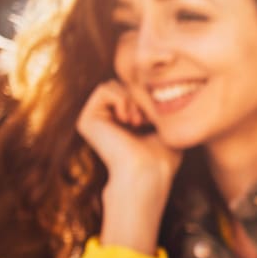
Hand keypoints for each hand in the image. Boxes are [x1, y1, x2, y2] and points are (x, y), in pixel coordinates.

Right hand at [76, 80, 182, 254]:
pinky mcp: (86, 120)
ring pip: (112, 85)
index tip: (154, 121)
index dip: (146, 100)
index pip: (132, 93)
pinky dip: (121, 99)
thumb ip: (161, 114)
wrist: (148, 172)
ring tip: (137, 122)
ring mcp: (94, 121)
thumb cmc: (161, 159)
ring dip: (130, 99)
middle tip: (144, 121)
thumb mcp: (166, 132)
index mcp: (120, 125)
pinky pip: (103, 89)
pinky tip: (127, 121)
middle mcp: (104, 122)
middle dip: (137, 97)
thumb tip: (169, 98)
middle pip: (121, 85)